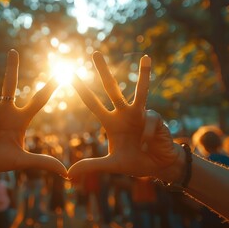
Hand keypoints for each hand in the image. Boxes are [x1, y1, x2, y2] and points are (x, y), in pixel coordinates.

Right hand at [0, 49, 66, 176]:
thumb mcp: (23, 161)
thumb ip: (43, 162)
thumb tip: (66, 173)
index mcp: (20, 118)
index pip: (38, 100)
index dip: (49, 88)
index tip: (62, 74)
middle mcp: (4, 110)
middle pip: (9, 85)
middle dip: (11, 68)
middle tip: (14, 50)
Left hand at [68, 52, 182, 180]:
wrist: (159, 166)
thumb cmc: (136, 162)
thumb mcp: (111, 165)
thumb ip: (92, 166)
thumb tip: (69, 174)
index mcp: (111, 122)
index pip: (92, 103)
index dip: (82, 90)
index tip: (69, 75)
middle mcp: (124, 114)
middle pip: (112, 88)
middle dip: (103, 71)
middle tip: (94, 53)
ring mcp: (141, 114)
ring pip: (141, 91)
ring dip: (143, 74)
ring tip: (145, 58)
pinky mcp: (156, 119)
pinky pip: (149, 123)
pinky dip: (146, 137)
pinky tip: (146, 146)